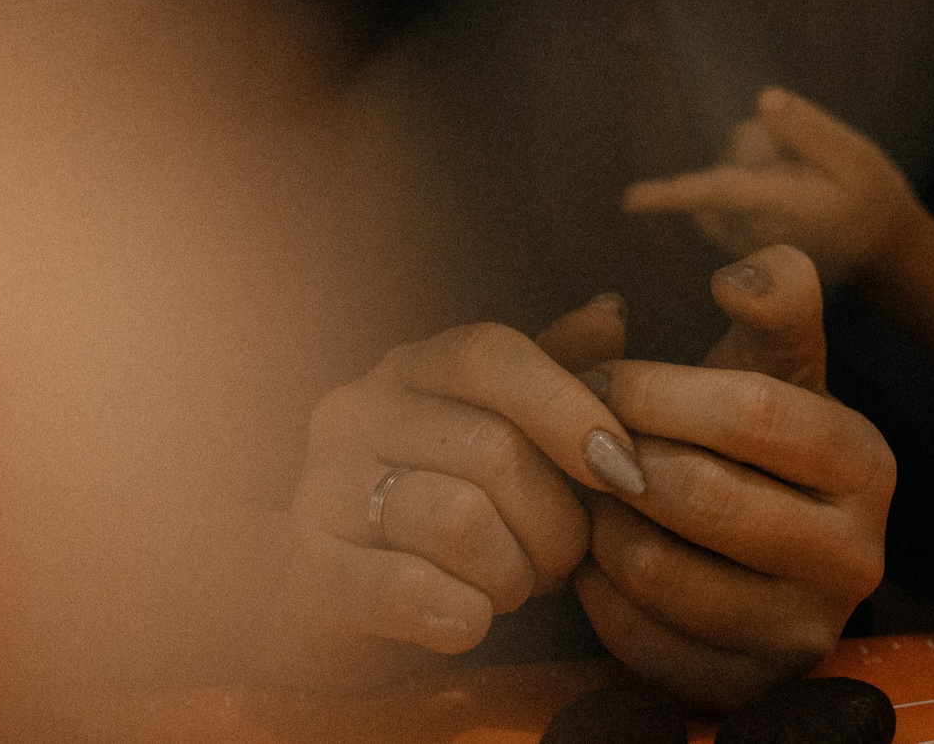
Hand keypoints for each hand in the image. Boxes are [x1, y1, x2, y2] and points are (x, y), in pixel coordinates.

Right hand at [254, 294, 643, 692]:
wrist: (339, 610)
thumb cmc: (442, 510)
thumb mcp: (503, 437)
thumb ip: (555, 376)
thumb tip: (610, 313)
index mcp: (411, 368)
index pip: (490, 355)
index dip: (567, 408)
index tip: (624, 470)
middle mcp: (356, 412)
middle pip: (492, 447)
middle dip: (556, 522)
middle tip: (562, 562)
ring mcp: (322, 489)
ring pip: (461, 520)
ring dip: (512, 573)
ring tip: (511, 587)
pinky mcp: (309, 574)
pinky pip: (407, 589)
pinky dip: (462, 614)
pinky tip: (470, 621)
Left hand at [574, 246, 894, 710]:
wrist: (763, 548)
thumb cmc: (753, 435)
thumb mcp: (774, 360)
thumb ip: (776, 298)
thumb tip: (740, 277)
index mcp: (866, 462)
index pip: (751, 412)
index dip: (656, 388)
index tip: (597, 375)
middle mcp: (856, 556)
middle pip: (703, 497)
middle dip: (621, 458)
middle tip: (579, 438)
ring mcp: (805, 631)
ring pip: (662, 572)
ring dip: (604, 526)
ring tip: (592, 494)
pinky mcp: (749, 686)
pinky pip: (639, 640)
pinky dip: (599, 592)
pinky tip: (601, 554)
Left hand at [621, 88, 920, 284]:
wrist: (883, 251)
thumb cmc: (872, 199)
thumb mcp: (856, 157)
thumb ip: (809, 129)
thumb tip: (761, 100)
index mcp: (783, 208)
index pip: (721, 194)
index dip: (674, 193)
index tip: (629, 201)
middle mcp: (754, 230)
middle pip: (729, 161)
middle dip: (759, 146)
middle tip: (811, 166)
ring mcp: (745, 239)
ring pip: (724, 174)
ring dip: (752, 166)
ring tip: (801, 181)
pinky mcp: (740, 239)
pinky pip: (722, 193)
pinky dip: (742, 182)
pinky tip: (783, 188)